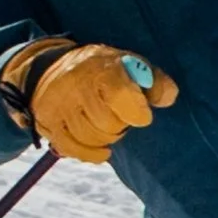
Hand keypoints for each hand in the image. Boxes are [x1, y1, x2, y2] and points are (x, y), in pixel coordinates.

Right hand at [1, 40, 178, 163]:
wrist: (50, 69)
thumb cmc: (100, 69)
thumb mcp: (129, 64)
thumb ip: (154, 81)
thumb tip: (168, 98)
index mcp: (101, 68)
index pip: (121, 96)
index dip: (137, 112)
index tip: (141, 114)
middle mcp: (76, 86)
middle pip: (107, 124)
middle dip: (120, 126)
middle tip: (120, 117)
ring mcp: (59, 106)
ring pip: (91, 138)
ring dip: (106, 138)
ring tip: (106, 125)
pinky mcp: (48, 123)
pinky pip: (73, 149)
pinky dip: (91, 153)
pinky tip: (102, 149)